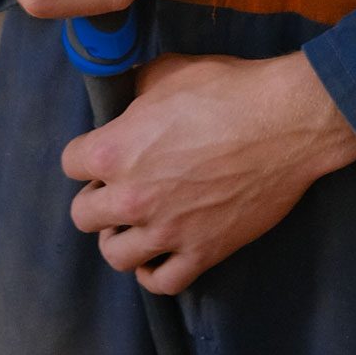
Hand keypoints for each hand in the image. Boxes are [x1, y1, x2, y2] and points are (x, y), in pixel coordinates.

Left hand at [63, 51, 355, 292]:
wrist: (285, 122)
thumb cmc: (228, 90)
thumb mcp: (168, 73)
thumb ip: (134, 90)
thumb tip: (126, 95)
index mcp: (114, 151)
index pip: (69, 163)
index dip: (86, 155)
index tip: (105, 152)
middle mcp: (132, 197)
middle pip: (83, 215)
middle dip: (97, 198)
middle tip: (120, 186)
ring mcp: (167, 231)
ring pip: (114, 255)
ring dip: (120, 238)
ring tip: (136, 222)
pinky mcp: (203, 252)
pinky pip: (161, 282)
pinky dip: (153, 272)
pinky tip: (159, 253)